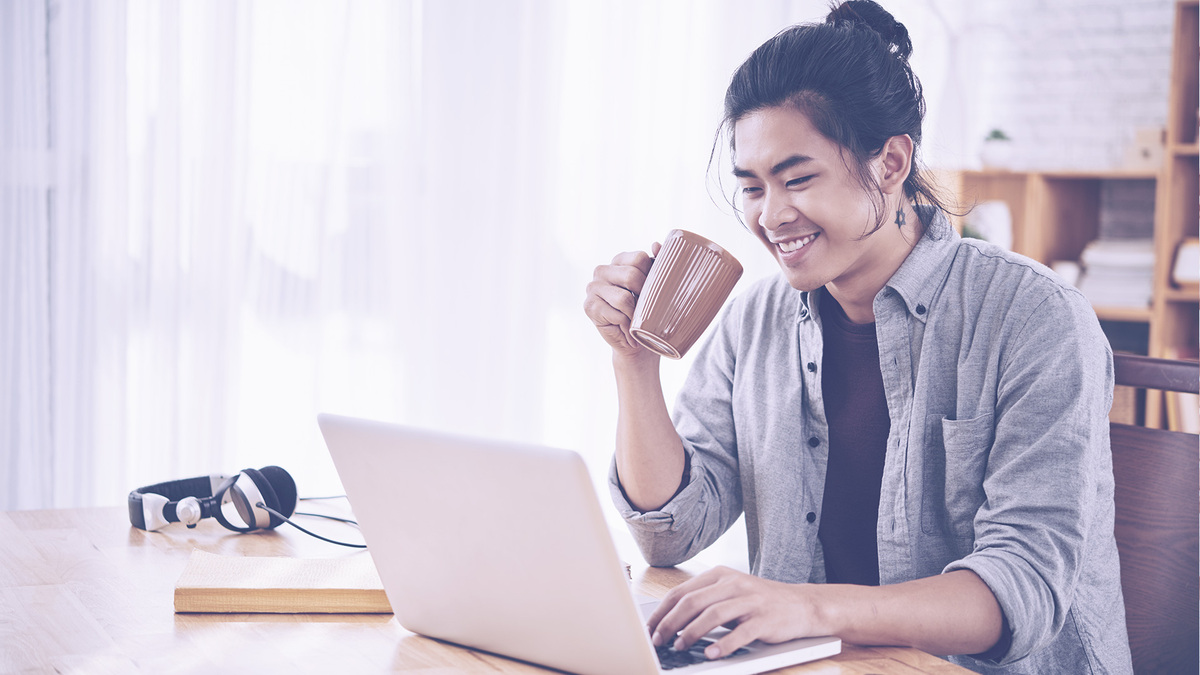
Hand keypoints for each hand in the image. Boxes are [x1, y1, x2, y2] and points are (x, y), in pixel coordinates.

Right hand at [582, 244, 659, 357]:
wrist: (638, 341)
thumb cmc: (648, 311)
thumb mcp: (656, 285)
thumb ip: (658, 263)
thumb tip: (656, 244)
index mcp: (619, 260)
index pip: (639, 258)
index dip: (651, 275)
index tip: (653, 290)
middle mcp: (602, 270)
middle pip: (632, 276)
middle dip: (644, 296)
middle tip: (645, 309)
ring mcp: (592, 287)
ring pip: (625, 298)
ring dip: (635, 314)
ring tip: (636, 321)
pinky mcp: (589, 306)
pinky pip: (616, 314)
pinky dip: (626, 324)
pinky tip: (625, 327)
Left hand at [647, 566, 828, 660]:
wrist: (803, 605)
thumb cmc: (761, 601)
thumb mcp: (731, 592)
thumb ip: (705, 600)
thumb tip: (670, 619)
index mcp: (720, 575)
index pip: (682, 591)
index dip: (662, 611)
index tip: (650, 628)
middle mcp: (733, 583)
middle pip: (692, 602)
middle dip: (670, 623)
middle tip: (658, 640)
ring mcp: (750, 600)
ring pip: (712, 615)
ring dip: (691, 632)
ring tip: (678, 646)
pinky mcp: (765, 619)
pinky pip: (740, 633)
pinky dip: (724, 645)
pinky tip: (711, 653)